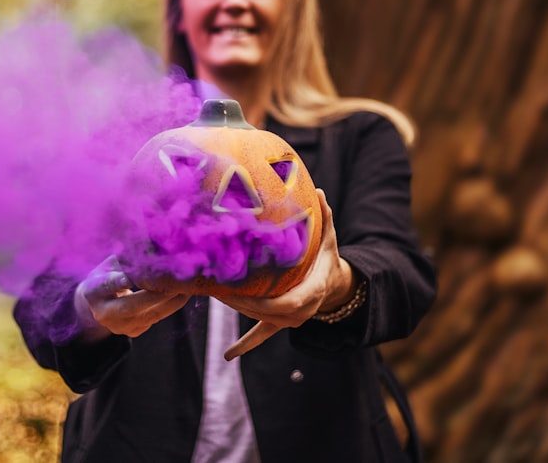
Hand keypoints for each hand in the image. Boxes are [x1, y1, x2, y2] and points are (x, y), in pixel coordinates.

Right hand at [74, 255, 189, 342]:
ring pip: (150, 315)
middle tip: (177, 282)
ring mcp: (119, 327)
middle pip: (131, 306)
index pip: (107, 285)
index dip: (119, 281)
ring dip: (172, 300)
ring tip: (190, 286)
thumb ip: (126, 257)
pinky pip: (156, 319)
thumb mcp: (111, 263)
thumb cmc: (109, 273)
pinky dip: (171, 306)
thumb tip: (149, 244)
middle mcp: (103, 313)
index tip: (130, 276)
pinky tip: (184, 293)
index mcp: (93, 291)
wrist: (100, 303)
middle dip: (156, 294)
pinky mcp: (134, 332)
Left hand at [218, 189, 356, 359]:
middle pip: (266, 312)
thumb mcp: (330, 240)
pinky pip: (261, 337)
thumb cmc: (327, 259)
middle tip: (215, 285)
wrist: (334, 287)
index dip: (261, 301)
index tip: (239, 290)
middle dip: (239, 301)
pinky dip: (245, 346)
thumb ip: (325, 218)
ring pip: (258, 319)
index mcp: (312, 292)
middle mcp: (301, 312)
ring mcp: (289, 321)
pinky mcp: (280, 324)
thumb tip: (321, 192)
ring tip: (212, 291)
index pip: (287, 302)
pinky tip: (228, 356)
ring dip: (236, 308)